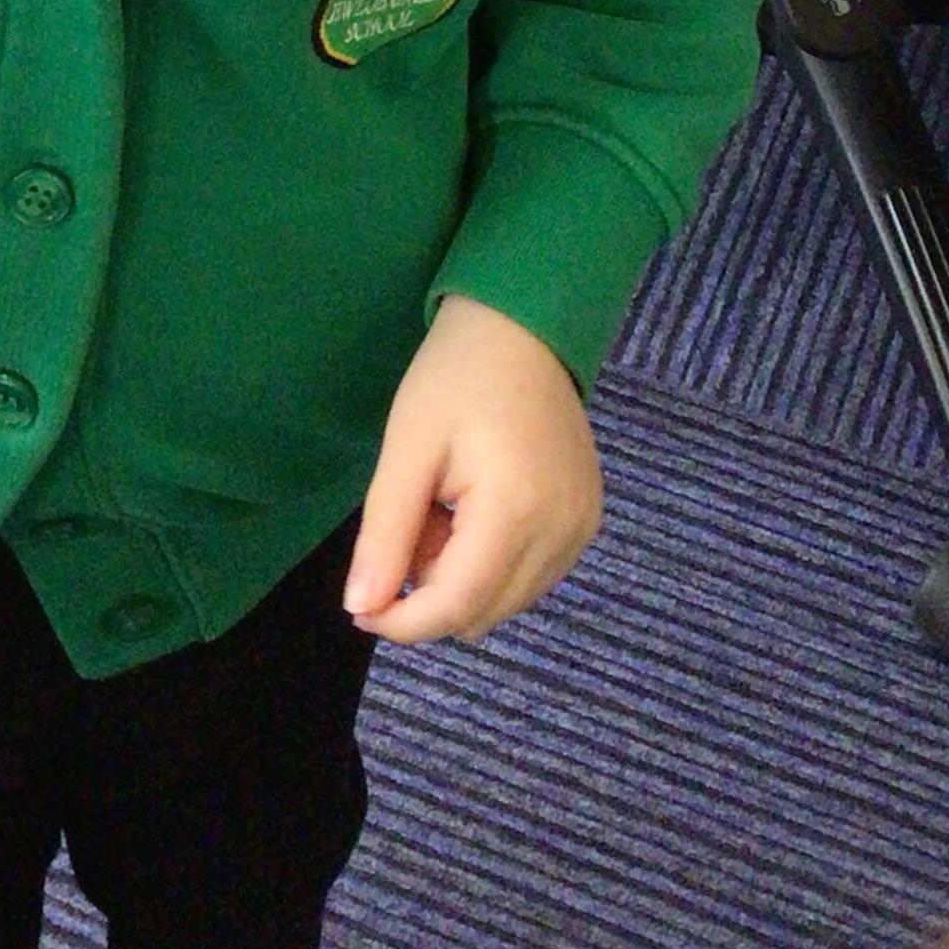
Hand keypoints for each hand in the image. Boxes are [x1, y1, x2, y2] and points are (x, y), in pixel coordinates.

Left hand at [343, 293, 603, 646]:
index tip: (361, 610)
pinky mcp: (587, 522)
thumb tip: (363, 608)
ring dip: (460, 579)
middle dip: (430, 592)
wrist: (523, 327)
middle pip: (483, 613)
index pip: (456, 605)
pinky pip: (531, 576)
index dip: (403, 622)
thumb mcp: (407, 449)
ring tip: (440, 509)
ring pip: (506, 602)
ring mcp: (582, 530)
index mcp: (517, 512)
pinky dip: (491, 564)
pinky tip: (471, 512)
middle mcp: (562, 534)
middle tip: (408, 523)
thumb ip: (386, 536)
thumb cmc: (455, 376)